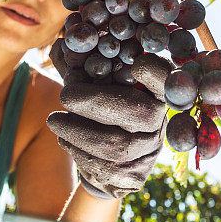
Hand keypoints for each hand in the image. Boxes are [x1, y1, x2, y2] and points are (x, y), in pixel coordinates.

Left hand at [47, 39, 170, 198]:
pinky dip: (75, 148)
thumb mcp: (92, 84)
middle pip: (138, 112)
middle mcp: (159, 121)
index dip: (156, 72)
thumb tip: (59, 43)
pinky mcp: (132, 177)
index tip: (138, 64)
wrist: (107, 163)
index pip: (166, 79)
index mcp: (154, 92)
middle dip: (96, 101)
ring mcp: (148, 152)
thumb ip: (81, 65)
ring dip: (76, 129)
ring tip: (54, 120)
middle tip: (65, 95)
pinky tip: (66, 138)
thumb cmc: (98, 111)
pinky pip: (101, 165)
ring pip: (114, 144)